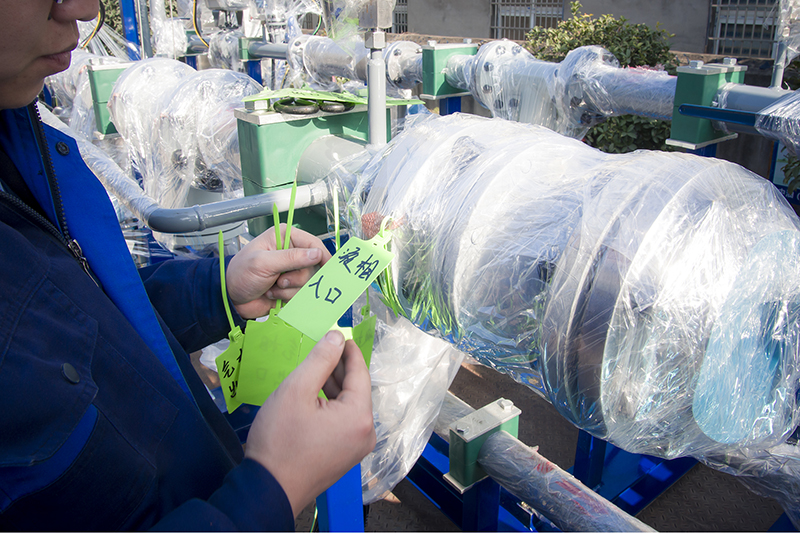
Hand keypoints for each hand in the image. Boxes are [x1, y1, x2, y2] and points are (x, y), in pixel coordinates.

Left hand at [226, 225, 330, 318]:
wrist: (230, 298)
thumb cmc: (240, 274)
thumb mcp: (263, 262)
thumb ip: (291, 258)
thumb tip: (317, 254)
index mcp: (284, 237)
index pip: (313, 244)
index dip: (323, 256)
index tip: (330, 269)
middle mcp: (291, 252)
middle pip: (313, 266)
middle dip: (297, 277)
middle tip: (280, 280)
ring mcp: (291, 271)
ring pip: (307, 282)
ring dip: (289, 288)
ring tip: (272, 287)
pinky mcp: (290, 287)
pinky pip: (301, 294)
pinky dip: (287, 296)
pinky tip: (272, 294)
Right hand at [244, 331, 375, 516]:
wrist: (268, 489)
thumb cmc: (280, 439)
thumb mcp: (296, 390)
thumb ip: (320, 360)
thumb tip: (337, 337)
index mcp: (360, 416)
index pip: (360, 373)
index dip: (349, 351)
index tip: (339, 334)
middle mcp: (366, 433)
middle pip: (356, 390)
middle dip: (338, 368)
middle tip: (321, 349)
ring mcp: (356, 448)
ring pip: (348, 406)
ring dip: (333, 387)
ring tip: (313, 370)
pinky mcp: (344, 456)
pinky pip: (343, 422)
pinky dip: (331, 406)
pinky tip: (314, 396)